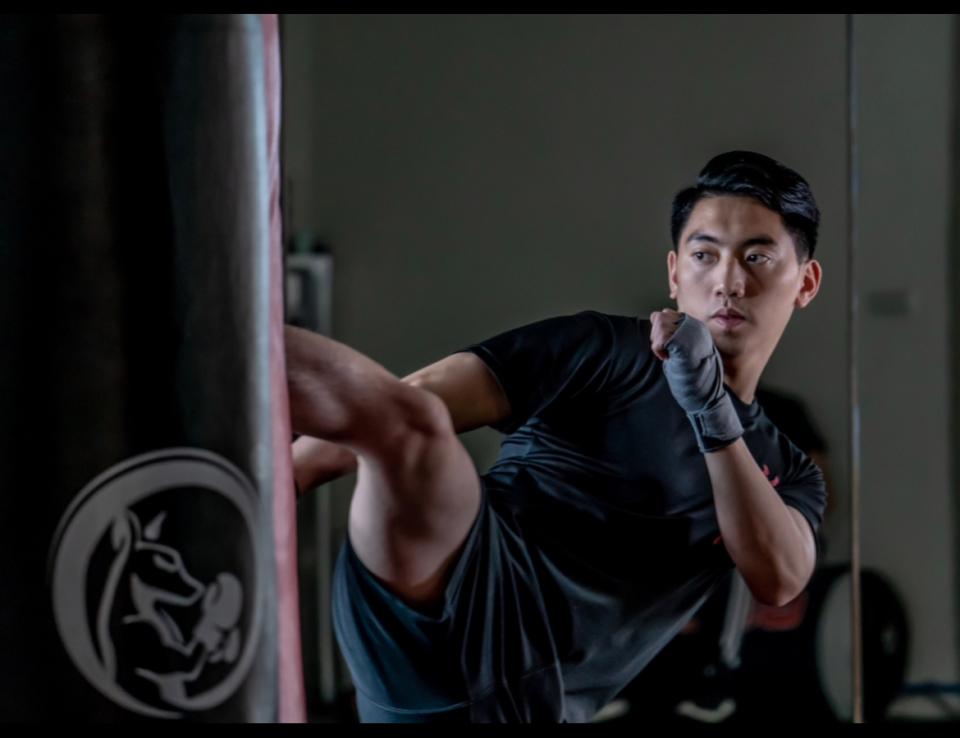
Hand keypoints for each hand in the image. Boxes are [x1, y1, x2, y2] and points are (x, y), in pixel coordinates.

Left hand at [649, 309, 742, 451]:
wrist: (705, 395)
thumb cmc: (693, 377)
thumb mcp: (682, 350)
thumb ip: (671, 332)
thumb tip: (656, 315)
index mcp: (696, 327)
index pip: (666, 314)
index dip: (660, 331)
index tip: (667, 349)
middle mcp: (694, 326)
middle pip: (661, 316)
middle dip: (656, 335)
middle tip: (665, 353)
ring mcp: (690, 334)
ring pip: (659, 324)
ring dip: (657, 342)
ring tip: (667, 356)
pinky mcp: (684, 344)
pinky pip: (661, 338)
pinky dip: (658, 349)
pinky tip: (667, 359)